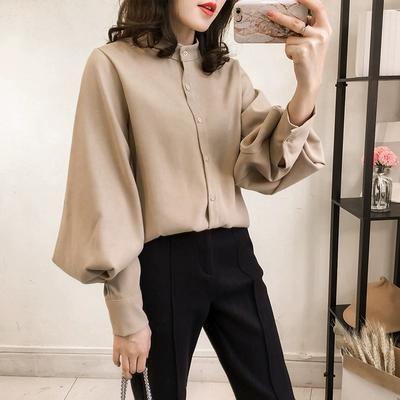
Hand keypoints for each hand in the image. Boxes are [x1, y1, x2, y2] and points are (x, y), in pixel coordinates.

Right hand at [113, 325, 151, 379]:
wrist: (129, 319)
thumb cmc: (139, 326)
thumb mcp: (148, 337)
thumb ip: (147, 348)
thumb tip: (146, 356)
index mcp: (142, 351)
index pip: (141, 367)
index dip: (140, 369)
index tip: (139, 368)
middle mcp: (133, 354)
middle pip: (132, 369)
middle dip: (133, 371)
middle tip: (133, 371)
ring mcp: (124, 352)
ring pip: (124, 368)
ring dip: (125, 373)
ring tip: (126, 374)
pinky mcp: (116, 349)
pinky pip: (115, 360)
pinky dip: (117, 363)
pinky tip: (118, 364)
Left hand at [267, 0, 331, 124]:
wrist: (311, 79)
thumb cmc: (311, 60)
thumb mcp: (315, 41)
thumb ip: (309, 28)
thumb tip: (291, 16)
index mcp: (325, 29)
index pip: (318, 8)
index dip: (308, 0)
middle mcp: (321, 34)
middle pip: (295, 21)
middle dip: (280, 17)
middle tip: (269, 13)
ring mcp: (312, 43)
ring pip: (289, 37)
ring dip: (289, 45)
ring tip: (297, 53)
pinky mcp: (302, 51)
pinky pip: (287, 47)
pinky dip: (288, 53)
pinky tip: (296, 59)